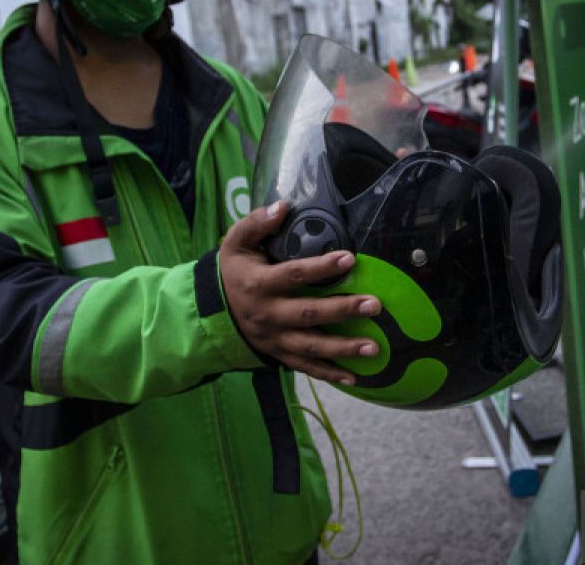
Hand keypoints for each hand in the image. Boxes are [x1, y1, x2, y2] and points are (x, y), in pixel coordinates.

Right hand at [219, 201, 380, 384]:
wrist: (210, 312)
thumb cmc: (233, 271)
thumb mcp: (235, 243)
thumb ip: (256, 224)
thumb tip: (282, 207)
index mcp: (259, 284)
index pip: (294, 275)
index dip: (321, 268)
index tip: (349, 259)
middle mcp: (268, 314)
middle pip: (308, 314)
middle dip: (343, 310)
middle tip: (374, 305)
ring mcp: (274, 338)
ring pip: (311, 346)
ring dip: (343, 348)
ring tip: (374, 347)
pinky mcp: (278, 354)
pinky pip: (305, 367)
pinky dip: (329, 373)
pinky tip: (355, 376)